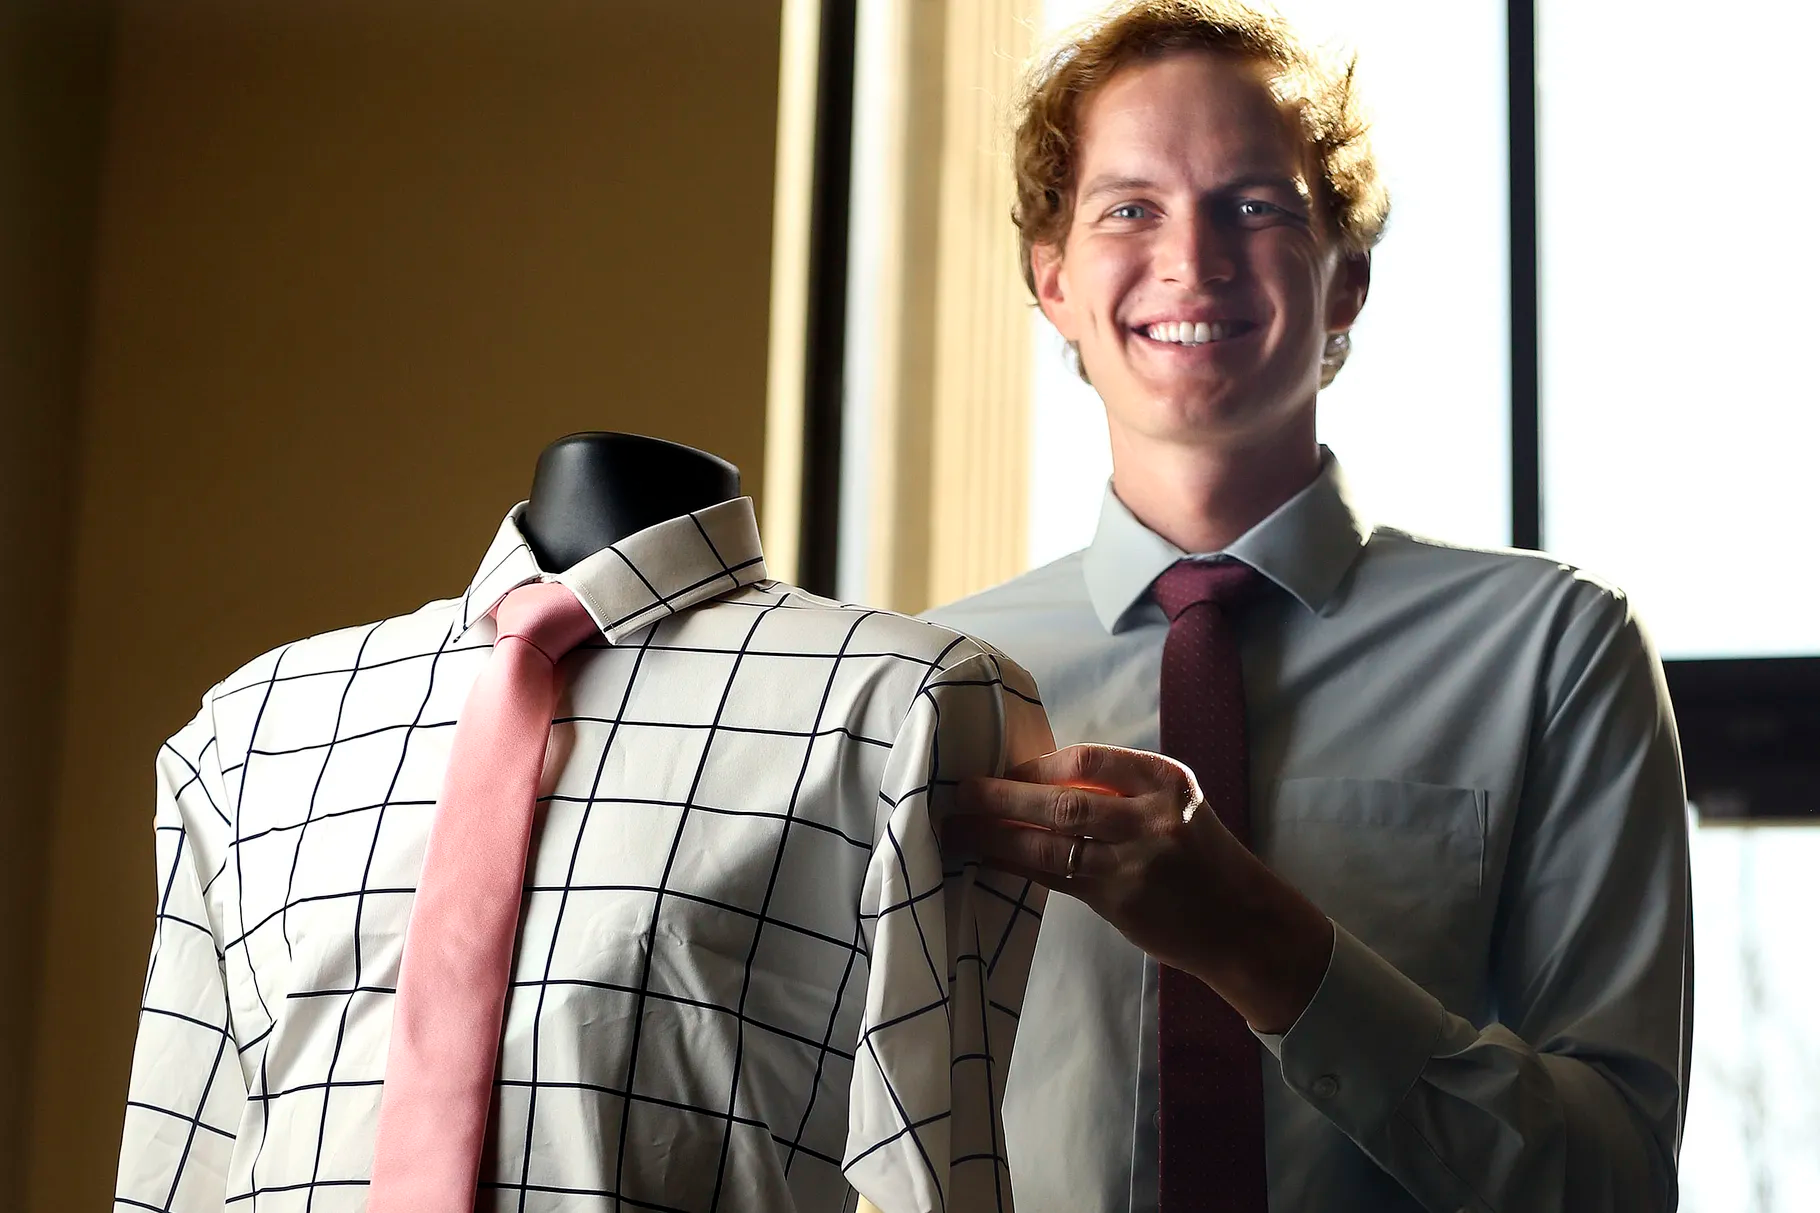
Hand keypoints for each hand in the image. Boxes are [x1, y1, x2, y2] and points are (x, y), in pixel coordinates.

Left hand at [944, 744, 1333, 1033]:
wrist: (1245, 923)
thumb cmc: (1201, 857)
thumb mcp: (1175, 806)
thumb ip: (1121, 790)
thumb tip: (1037, 778)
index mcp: (1165, 780)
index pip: (1088, 759)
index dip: (1038, 763)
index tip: (1004, 767)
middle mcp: (1151, 817)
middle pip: (1062, 800)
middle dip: (1003, 795)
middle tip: (960, 790)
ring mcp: (1135, 863)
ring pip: (1050, 843)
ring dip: (995, 834)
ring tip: (956, 829)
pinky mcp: (1119, 901)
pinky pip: (1054, 879)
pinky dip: (1017, 867)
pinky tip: (987, 860)